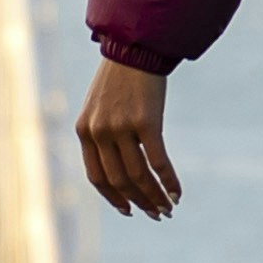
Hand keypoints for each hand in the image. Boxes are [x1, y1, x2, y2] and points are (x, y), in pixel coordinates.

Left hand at [78, 55, 180, 221]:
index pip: (97, 177)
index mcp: (84, 131)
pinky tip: (177, 193)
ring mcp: (121, 127)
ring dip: (155, 197)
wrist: (135, 48)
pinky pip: (158, 161)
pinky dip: (168, 181)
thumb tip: (121, 168)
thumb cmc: (120, 78)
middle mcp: (99, 132)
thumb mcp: (99, 107)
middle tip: (157, 214)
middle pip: (120, 181)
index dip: (113, 198)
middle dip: (139, 202)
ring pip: (138, 176)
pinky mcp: (146, 122)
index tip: (128, 210)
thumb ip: (102, 134)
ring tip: (168, 209)